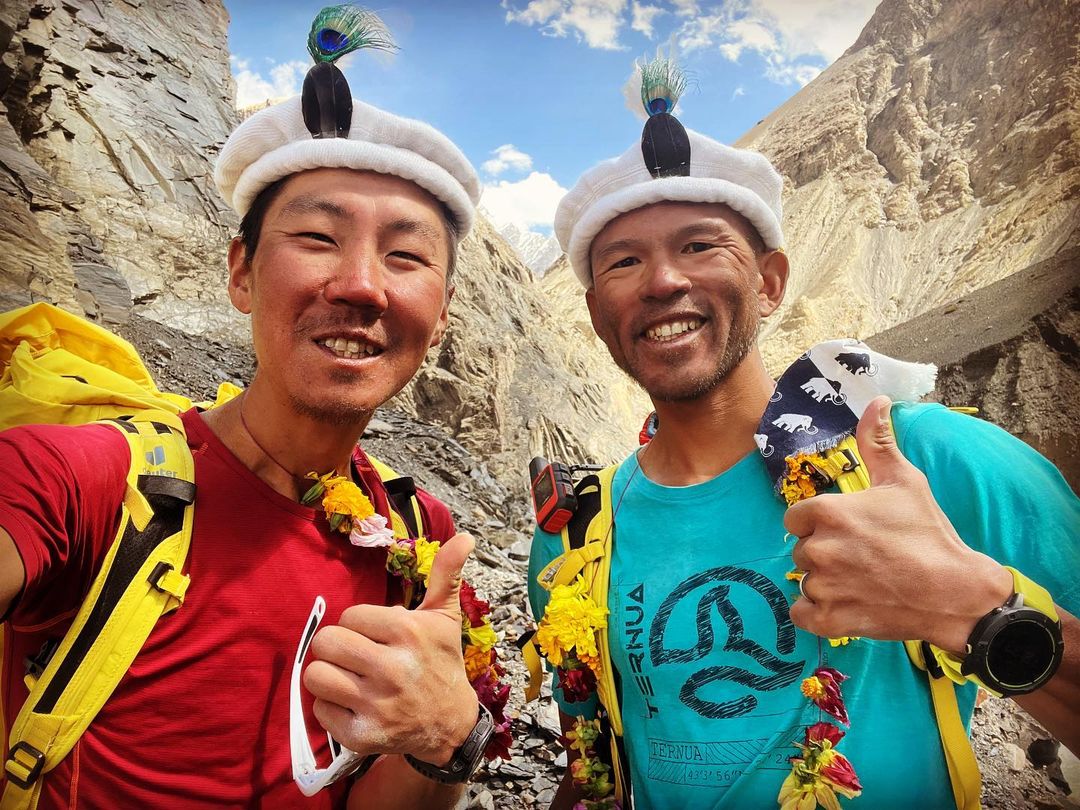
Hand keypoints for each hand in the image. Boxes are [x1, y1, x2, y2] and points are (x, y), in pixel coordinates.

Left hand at [304, 532, 479, 764]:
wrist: (451, 723)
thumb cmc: (442, 663)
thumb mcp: (445, 618)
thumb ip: (447, 574)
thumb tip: (465, 536)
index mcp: (408, 633)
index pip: (350, 615)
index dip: (359, 624)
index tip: (377, 636)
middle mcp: (392, 668)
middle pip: (326, 642)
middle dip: (338, 647)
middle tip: (356, 655)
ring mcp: (376, 705)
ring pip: (316, 676)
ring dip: (329, 675)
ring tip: (350, 677)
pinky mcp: (362, 736)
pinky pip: (320, 710)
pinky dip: (331, 707)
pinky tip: (353, 704)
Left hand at [785, 396, 1012, 651]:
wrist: (956, 593)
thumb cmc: (929, 534)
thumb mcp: (905, 481)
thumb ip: (878, 442)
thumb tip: (876, 401)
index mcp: (828, 513)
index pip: (796, 517)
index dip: (818, 523)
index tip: (845, 530)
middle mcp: (817, 549)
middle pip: (802, 549)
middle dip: (825, 552)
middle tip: (862, 557)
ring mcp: (822, 587)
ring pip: (805, 581)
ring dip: (826, 583)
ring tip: (862, 581)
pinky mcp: (830, 620)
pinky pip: (803, 614)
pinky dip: (818, 613)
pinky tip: (845, 605)